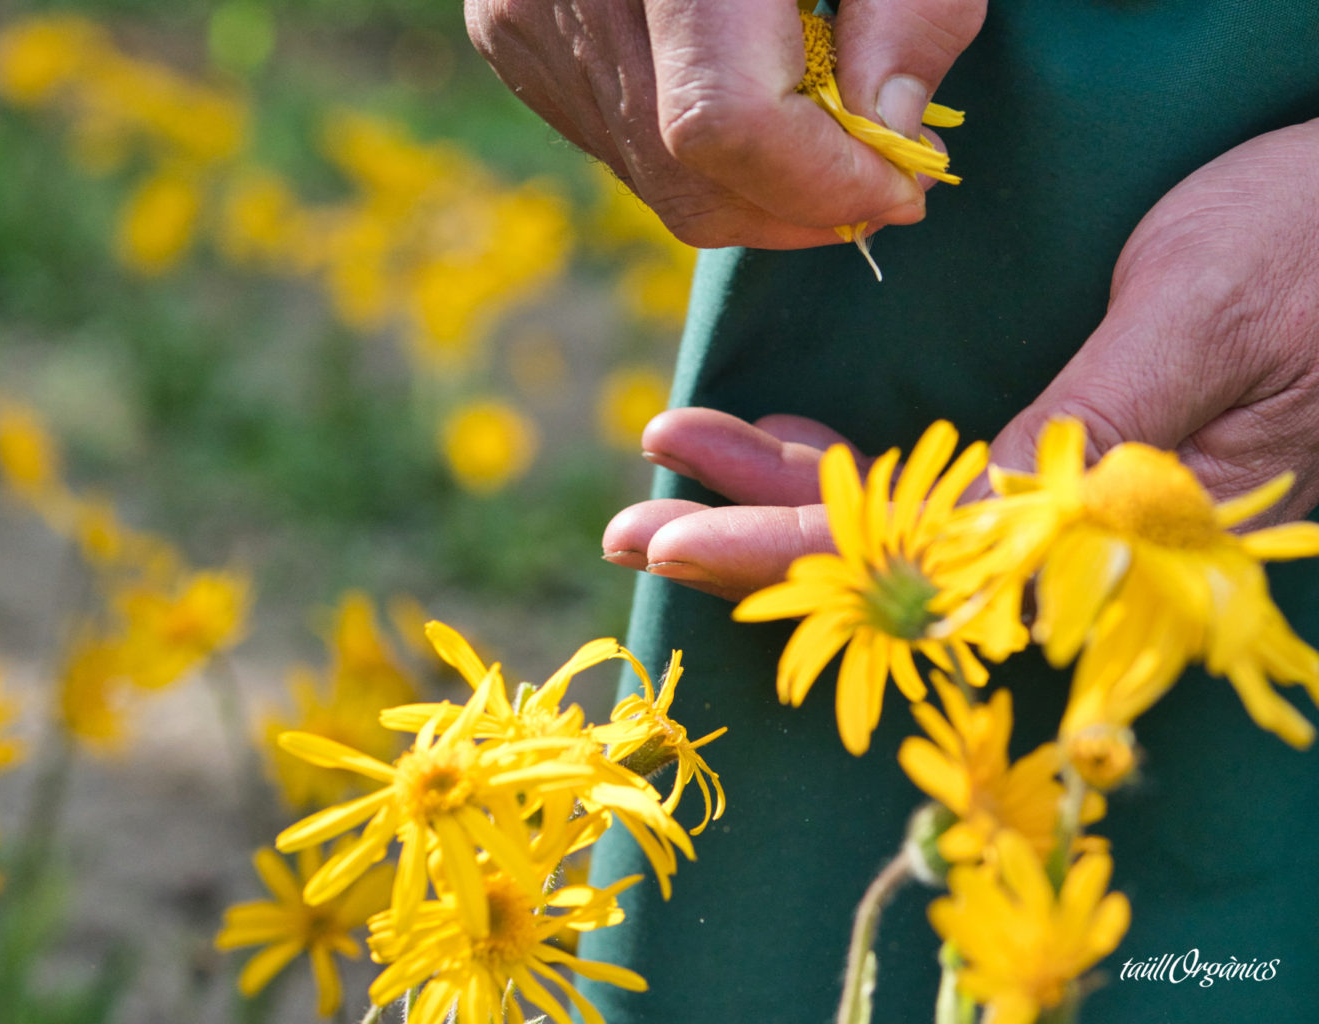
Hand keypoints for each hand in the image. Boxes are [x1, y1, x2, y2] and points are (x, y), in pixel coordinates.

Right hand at [465, 0, 985, 247]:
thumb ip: (912, 15)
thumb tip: (892, 143)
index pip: (725, 121)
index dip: (822, 179)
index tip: (902, 182)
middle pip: (686, 172)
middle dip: (797, 203)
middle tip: (875, 177)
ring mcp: (525, 16)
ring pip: (652, 177)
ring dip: (753, 187)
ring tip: (816, 129)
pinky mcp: (509, 32)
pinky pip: (616, 144)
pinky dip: (696, 152)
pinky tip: (743, 89)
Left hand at [603, 120, 1318, 598]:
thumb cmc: (1314, 239)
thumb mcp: (1194, 319)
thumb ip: (1083, 433)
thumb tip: (967, 543)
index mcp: (1120, 519)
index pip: (920, 565)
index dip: (786, 556)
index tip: (673, 542)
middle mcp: (1084, 528)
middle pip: (888, 557)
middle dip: (749, 541)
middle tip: (628, 532)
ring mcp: (1070, 493)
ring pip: (898, 515)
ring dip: (778, 493)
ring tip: (675, 462)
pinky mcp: (1068, 443)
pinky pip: (935, 475)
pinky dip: (849, 462)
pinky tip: (777, 444)